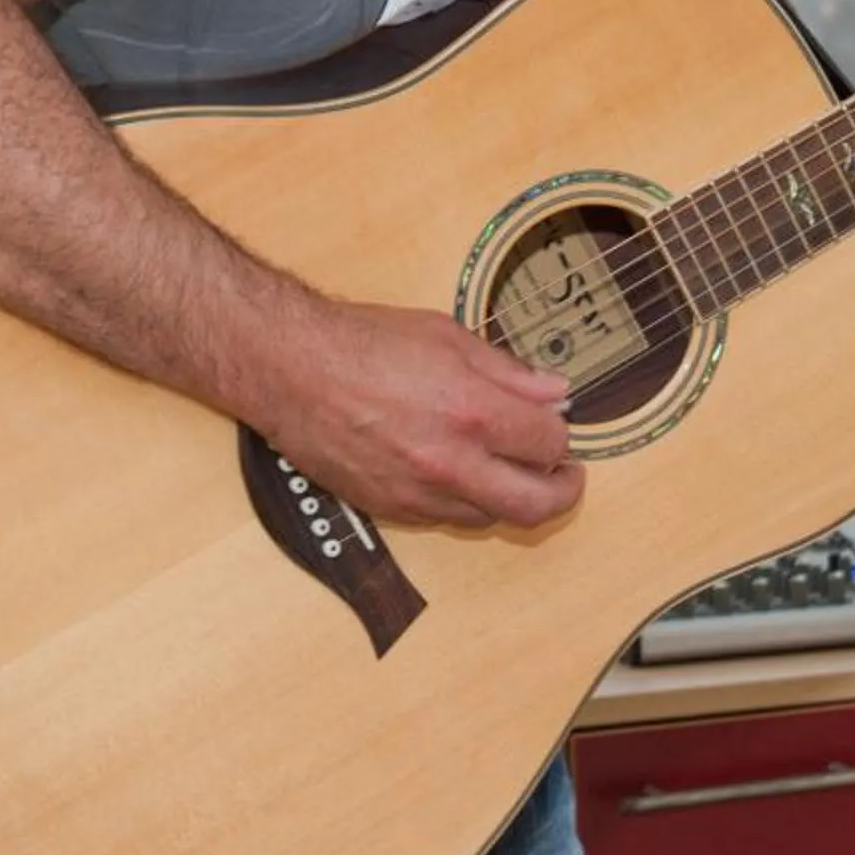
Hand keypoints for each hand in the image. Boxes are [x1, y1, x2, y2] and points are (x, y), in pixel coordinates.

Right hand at [257, 299, 582, 529]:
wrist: (290, 369)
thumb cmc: (361, 343)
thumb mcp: (446, 336)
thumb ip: (507, 371)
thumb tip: (553, 391)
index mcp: (471, 411)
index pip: (549, 442)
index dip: (561, 434)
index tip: (556, 424)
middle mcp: (449, 462)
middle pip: (535, 505)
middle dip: (563, 492)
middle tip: (565, 474)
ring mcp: (418, 492)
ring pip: (491, 517)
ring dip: (511, 497)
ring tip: (509, 468)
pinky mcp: (390, 509)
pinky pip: (447, 518)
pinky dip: (466, 501)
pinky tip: (462, 473)